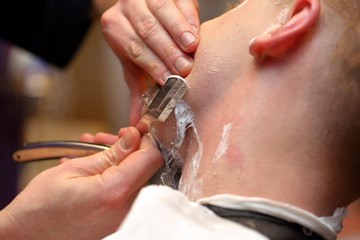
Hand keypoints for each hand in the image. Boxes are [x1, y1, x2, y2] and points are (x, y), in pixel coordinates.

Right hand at [0, 127, 162, 239]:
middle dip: (126, 148)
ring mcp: (122, 218)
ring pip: (133, 178)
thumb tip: (133, 136)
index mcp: (114, 192)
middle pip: (142, 167)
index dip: (144, 140)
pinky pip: (123, 191)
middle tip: (103, 140)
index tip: (132, 132)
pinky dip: (112, 176)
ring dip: (116, 161)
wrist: (27, 236)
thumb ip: (111, 153)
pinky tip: (92, 168)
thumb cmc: (41, 207)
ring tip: (91, 152)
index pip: (151, 158)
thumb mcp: (74, 169)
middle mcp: (124, 209)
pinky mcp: (117, 221)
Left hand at [101, 0, 199, 124]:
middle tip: (184, 69)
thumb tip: (137, 122)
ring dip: (178, 32)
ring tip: (192, 49)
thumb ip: (138, 89)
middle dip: (167, 51)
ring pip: (161, 12)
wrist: (143, 6)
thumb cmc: (139, 39)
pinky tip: (196, 32)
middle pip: (147, 31)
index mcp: (115, 28)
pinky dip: (188, 17)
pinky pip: (178, 1)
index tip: (169, 80)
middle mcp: (127, 7)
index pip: (134, 49)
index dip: (152, 65)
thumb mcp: (135, 63)